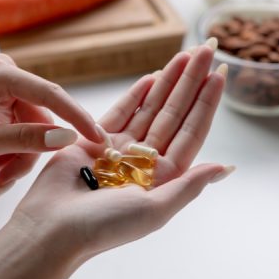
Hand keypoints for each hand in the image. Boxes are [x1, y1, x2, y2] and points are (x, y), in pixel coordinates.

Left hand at [0, 54, 102, 196]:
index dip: (78, 119)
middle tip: (5, 180)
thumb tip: (67, 137)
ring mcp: (4, 86)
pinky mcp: (2, 99)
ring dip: (17, 155)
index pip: (52, 95)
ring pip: (33, 128)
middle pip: (41, 118)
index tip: (99, 140)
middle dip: (28, 152)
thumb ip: (24, 139)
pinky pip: (21, 128)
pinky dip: (10, 150)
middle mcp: (6, 73)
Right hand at [11, 43, 232, 258]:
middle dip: (191, 81)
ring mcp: (119, 150)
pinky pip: (121, 112)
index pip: (191, 131)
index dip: (206, 102)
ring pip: (151, 108)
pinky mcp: (93, 141)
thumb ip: (189, 186)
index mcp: (163, 178)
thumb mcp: (155, 210)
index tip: (220, 72)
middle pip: (174, 114)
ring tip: (184, 55)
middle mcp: (145, 162)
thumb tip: (226, 168)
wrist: (53, 229)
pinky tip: (153, 75)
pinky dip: (136, 94)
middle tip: (206, 48)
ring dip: (168, 81)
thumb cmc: (104, 227)